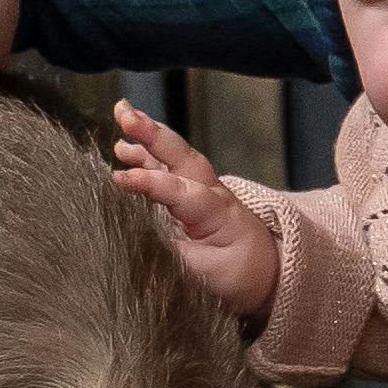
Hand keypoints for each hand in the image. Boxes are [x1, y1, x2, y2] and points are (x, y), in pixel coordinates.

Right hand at [106, 101, 283, 315]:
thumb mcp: (208, 275)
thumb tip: (139, 244)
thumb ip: (175, 258)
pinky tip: (124, 146)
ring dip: (148, 136)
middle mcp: (210, 192)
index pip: (181, 191)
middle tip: (124, 113)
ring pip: (175, 156)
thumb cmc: (237, 272)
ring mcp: (201, 188)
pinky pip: (168, 167)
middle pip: (182, 157)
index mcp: (217, 212)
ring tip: (121, 115)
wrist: (266, 270)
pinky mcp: (190, 193)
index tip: (121, 179)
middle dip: (153, 134)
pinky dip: (147, 153)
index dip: (152, 184)